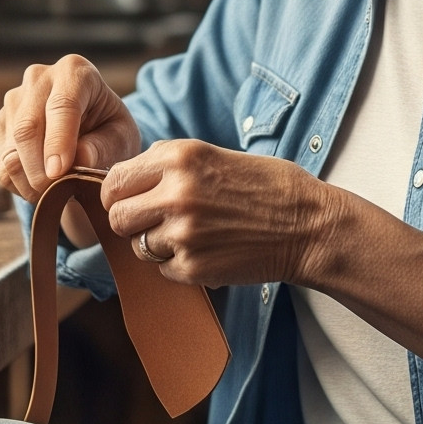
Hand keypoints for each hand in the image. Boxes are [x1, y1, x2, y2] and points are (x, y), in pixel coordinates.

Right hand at [0, 55, 141, 201]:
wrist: (90, 126)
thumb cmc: (110, 129)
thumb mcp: (122, 137)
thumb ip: (104, 146)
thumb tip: (80, 160)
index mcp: (74, 71)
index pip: (61, 105)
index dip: (58, 141)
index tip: (59, 172)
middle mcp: (38, 78)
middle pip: (27, 128)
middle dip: (41, 170)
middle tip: (59, 195)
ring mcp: (14, 100)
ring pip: (11, 150)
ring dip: (31, 182)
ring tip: (56, 193)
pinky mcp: (0, 124)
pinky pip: (3, 164)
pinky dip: (22, 185)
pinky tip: (43, 185)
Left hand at [98, 139, 342, 287]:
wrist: (308, 225)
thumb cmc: (264, 185)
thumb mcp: (211, 154)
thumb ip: (164, 164)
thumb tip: (119, 179)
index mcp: (178, 157)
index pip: (114, 181)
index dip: (117, 194)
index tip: (129, 199)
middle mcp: (176, 193)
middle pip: (117, 217)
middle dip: (131, 222)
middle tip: (154, 221)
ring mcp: (183, 234)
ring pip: (138, 246)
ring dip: (156, 244)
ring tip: (191, 234)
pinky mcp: (193, 267)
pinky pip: (162, 269)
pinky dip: (179, 264)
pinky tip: (208, 250)